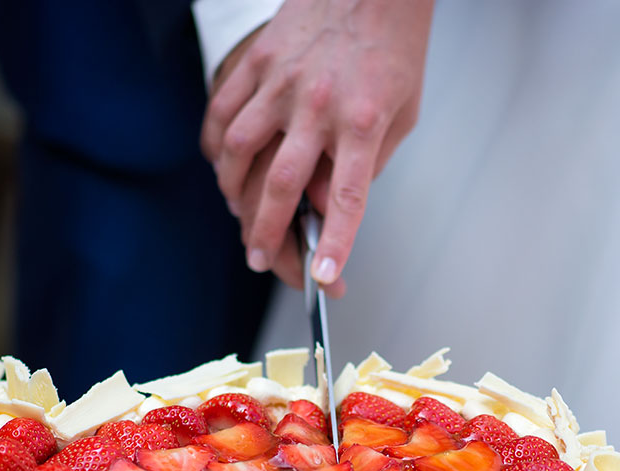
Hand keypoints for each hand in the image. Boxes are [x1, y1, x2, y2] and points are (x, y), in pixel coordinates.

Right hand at [202, 0, 433, 295]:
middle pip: (282, 184)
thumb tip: (325, 203)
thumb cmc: (392, 44)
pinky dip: (217, 148)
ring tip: (238, 214)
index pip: (346, 197)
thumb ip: (368, 162)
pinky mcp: (259, 61)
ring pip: (240, 151)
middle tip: (260, 260)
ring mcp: (282, 82)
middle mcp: (318, 104)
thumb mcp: (402, 111)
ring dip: (234, 194)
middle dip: (267, 232)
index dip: (335, 243)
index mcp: (363, 120)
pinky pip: (223, 112)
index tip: (323, 277)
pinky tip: (223, 167)